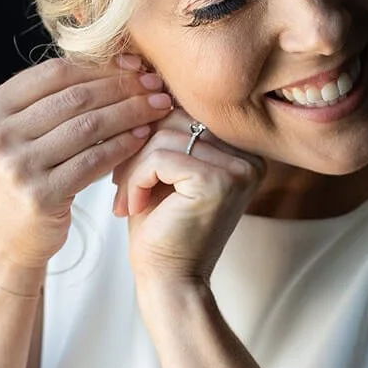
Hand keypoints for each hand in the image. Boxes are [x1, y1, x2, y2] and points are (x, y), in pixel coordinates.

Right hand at [0, 53, 172, 286]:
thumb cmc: (17, 181)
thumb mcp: (13, 135)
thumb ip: (46, 101)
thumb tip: (112, 63)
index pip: (54, 73)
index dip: (100, 66)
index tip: (134, 64)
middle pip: (75, 97)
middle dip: (122, 87)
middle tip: (155, 85)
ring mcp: (16, 167)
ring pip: (89, 126)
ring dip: (130, 113)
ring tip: (157, 108)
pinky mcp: (40, 196)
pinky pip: (93, 161)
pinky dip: (123, 146)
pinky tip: (142, 137)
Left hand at [111, 111, 264, 287]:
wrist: (170, 283)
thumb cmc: (162, 230)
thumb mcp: (164, 172)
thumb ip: (164, 133)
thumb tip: (139, 85)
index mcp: (242, 151)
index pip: (186, 112)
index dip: (147, 131)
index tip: (127, 164)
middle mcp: (249, 157)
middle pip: (175, 118)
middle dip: (137, 146)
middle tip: (119, 181)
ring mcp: (238, 169)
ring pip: (163, 136)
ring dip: (133, 166)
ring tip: (126, 198)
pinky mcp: (217, 182)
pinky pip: (160, 157)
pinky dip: (136, 179)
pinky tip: (134, 207)